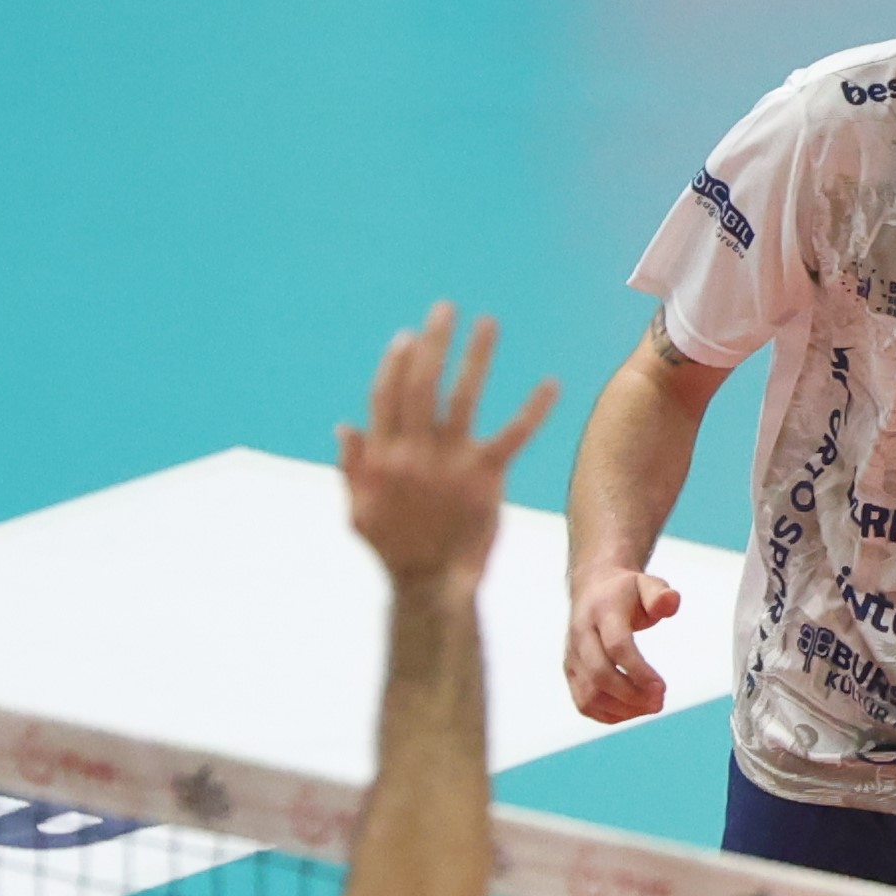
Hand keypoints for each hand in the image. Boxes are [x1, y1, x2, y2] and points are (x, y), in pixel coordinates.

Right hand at [342, 304, 553, 597]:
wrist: (430, 586)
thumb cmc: (393, 551)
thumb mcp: (358, 511)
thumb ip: (351, 467)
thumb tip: (344, 425)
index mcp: (382, 456)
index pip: (387, 395)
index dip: (398, 363)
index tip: (409, 336)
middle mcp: (413, 451)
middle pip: (421, 383)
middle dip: (434, 342)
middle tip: (446, 309)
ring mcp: (449, 462)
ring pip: (462, 397)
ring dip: (475, 356)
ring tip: (488, 323)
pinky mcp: (484, 477)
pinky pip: (512, 436)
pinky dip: (533, 409)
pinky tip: (551, 383)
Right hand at [566, 568, 681, 722]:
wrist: (593, 589)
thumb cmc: (628, 592)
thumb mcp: (647, 584)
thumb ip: (661, 594)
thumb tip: (671, 602)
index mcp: (602, 611)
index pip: (616, 646)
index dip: (638, 671)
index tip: (662, 687)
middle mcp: (581, 634)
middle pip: (600, 674)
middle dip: (632, 695)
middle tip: (660, 702)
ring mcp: (572, 655)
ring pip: (589, 695)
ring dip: (622, 709)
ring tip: (651, 706)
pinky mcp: (570, 672)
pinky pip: (585, 703)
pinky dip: (609, 715)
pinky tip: (633, 709)